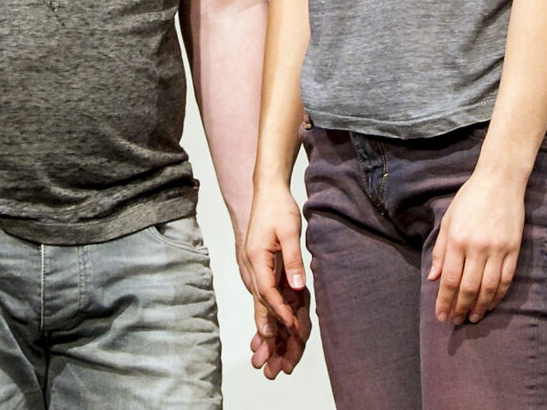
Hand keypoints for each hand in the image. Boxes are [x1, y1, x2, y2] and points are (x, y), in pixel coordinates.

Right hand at [244, 186, 311, 377]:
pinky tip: (271, 324)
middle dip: (267, 330)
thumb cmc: (278, 208)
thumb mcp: (290, 231)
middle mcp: (250, 266)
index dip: (281, 312)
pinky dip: (267, 309)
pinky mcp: (257, 266)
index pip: (268, 293)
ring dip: (265, 324)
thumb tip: (296, 286)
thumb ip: (293, 260)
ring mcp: (251, 266)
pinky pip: (262, 292)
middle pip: (259, 303)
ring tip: (268, 349)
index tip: (292, 328)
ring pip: (258, 301)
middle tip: (272, 354)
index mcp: (255, 258)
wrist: (267, 191)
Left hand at [428, 169, 526, 323]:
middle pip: (468, 288)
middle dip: (460, 308)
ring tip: (473, 318)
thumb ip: (441, 251)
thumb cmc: (469, 199)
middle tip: (455, 321)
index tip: (441, 315)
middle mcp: (477, 248)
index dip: (445, 301)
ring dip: (479, 306)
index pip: (450, 280)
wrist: (500, 181)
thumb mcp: (448, 220)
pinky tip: (490, 303)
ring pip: (488, 288)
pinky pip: (506, 279)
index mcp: (458, 240)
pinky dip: (498, 295)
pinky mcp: (514, 249)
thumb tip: (433, 278)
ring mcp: (498, 249)